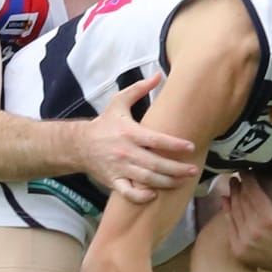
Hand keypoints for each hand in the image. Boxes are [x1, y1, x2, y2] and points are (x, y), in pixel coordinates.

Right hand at [85, 74, 198, 203]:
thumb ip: (139, 89)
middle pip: (155, 164)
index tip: (190, 147)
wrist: (79, 145)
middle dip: (177, 169)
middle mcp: (125, 152)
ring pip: (147, 180)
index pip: (156, 140)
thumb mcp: (118, 102)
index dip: (174, 145)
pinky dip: (142, 196)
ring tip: (182, 181)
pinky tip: (154, 194)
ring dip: (167, 182)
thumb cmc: (104, 124)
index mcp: (129, 133)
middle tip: (193, 170)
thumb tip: (158, 75)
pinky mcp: (113, 181)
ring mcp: (119, 168)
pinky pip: (129, 193)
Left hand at [222, 172, 271, 271]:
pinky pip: (229, 224)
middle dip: (239, 186)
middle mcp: (255, 229)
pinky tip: (226, 199)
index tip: (245, 170)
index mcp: (271, 219)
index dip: (248, 179)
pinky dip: (226, 210)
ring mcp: (244, 240)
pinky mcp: (237, 248)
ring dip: (232, 195)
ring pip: (234, 211)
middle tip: (238, 176)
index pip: (253, 193)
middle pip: (242, 200)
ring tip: (233, 185)